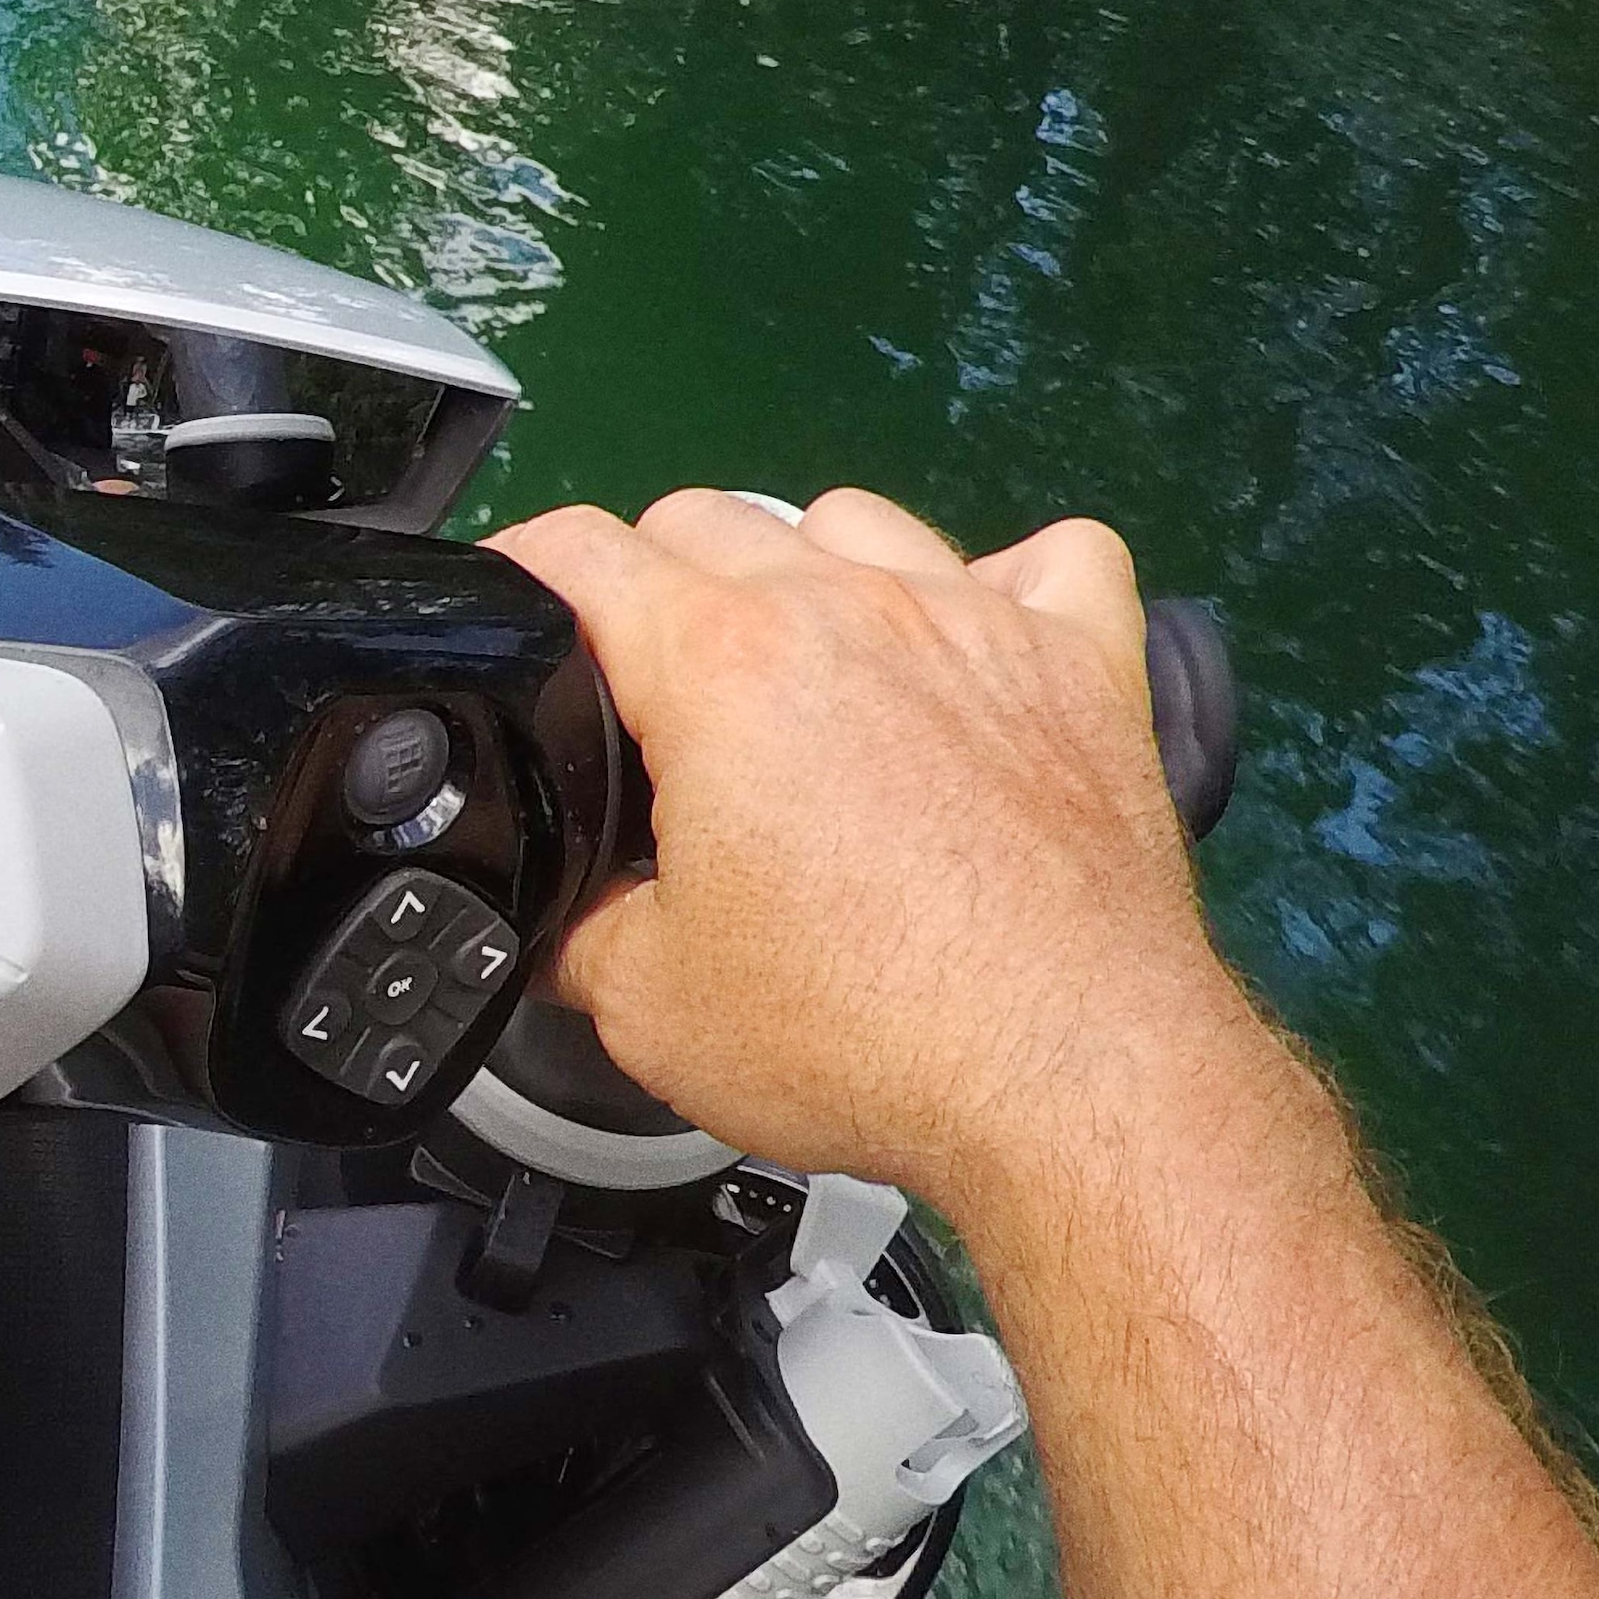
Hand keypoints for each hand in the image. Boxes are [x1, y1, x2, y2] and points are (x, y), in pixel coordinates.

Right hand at [488, 489, 1267, 1219]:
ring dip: (806, 569)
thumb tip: (559, 919)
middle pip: (707, 518)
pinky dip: (1005, 582)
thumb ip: (576, 928)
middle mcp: (849, 609)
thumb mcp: (645, 1004)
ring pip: (858, 519)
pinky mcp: (1086, 665)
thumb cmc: (867, 1035)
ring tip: (800, 665)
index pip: (581, 551)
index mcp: (719, 667)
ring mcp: (978, 623)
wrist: (1069, 1079)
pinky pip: (1054, 557)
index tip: (512, 616)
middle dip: (651, 584)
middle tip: (643, 688)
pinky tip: (975, 644)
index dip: (519, 576)